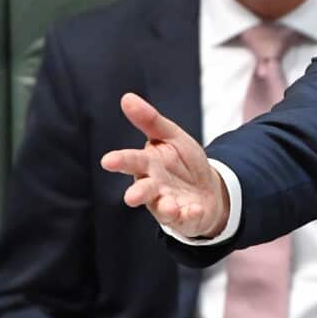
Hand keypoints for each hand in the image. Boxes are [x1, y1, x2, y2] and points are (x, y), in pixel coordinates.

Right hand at [101, 93, 228, 238]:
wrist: (209, 189)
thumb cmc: (184, 162)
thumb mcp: (173, 137)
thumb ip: (151, 121)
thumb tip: (127, 97)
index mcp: (148, 164)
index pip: (132, 160)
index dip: (120, 161)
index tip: (107, 161)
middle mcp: (154, 186)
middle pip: (143, 189)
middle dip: (138, 193)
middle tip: (131, 197)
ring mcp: (168, 204)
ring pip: (162, 208)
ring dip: (165, 207)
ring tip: (170, 205)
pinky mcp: (184, 218)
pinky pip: (185, 219)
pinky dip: (190, 215)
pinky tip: (195, 209)